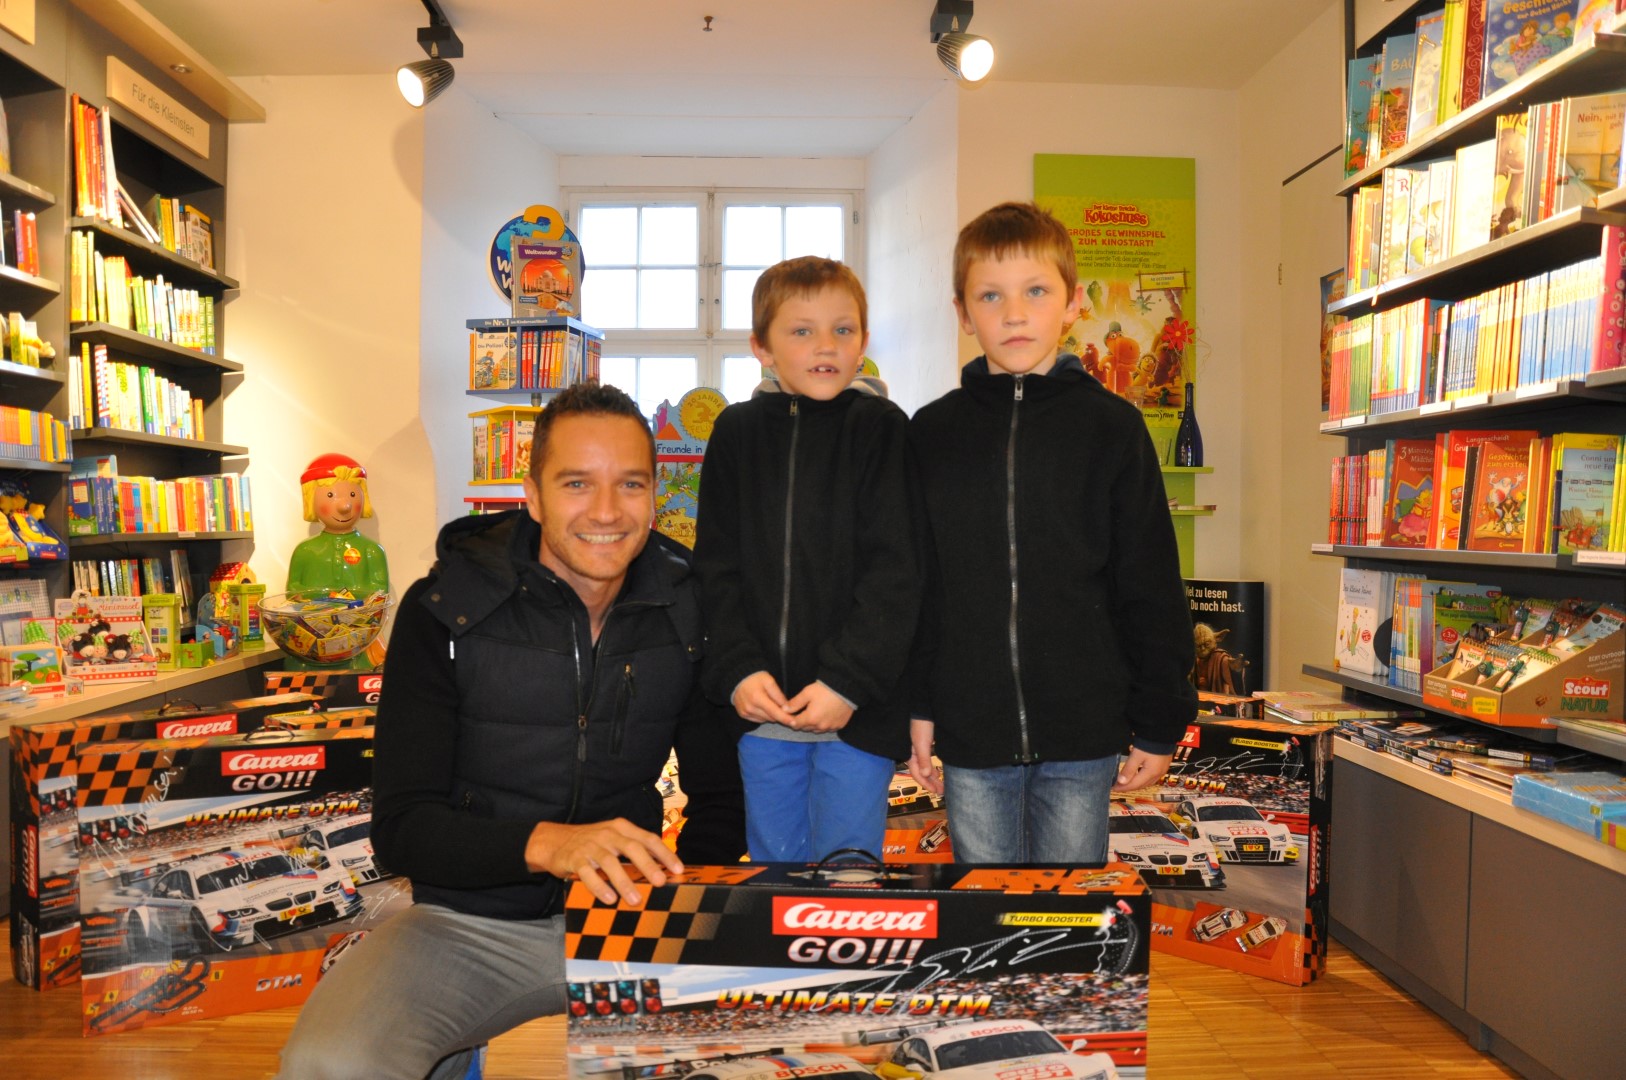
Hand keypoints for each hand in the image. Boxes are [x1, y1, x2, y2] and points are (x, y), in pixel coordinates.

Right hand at [524, 818, 682, 904]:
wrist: (553, 841)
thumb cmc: (591, 843)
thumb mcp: (612, 839)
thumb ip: (632, 850)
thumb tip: (660, 872)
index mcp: (621, 828)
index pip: (647, 838)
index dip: (664, 853)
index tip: (678, 869)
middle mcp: (607, 834)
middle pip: (632, 848)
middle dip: (648, 865)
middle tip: (660, 882)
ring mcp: (590, 846)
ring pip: (610, 862)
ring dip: (624, 881)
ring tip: (636, 899)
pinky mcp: (574, 859)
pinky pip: (588, 873)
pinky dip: (599, 886)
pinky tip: (609, 899)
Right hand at [731, 671, 797, 725]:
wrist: (738, 679)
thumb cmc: (755, 678)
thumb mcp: (769, 681)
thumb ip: (778, 695)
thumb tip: (787, 708)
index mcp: (757, 698)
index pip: (775, 712)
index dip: (786, 718)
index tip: (794, 723)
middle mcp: (750, 708)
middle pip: (771, 717)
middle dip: (779, 714)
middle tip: (782, 706)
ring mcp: (745, 713)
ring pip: (766, 719)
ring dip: (771, 714)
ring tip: (769, 703)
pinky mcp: (743, 715)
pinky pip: (759, 720)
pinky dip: (763, 715)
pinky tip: (762, 706)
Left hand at [784, 682, 853, 732]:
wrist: (846, 689)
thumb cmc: (825, 689)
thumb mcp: (807, 693)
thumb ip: (795, 703)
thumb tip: (784, 710)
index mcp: (810, 718)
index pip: (796, 725)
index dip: (791, 720)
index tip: (791, 715)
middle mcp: (820, 726)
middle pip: (806, 728)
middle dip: (802, 722)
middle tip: (802, 713)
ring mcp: (831, 727)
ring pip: (817, 730)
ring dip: (813, 725)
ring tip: (813, 715)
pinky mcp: (839, 725)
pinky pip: (828, 729)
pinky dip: (824, 725)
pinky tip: (825, 716)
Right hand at [907, 718, 941, 794]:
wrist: (924, 708)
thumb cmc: (921, 724)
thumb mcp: (922, 743)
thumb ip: (923, 759)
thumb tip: (925, 775)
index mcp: (911, 755)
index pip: (918, 774)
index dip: (927, 784)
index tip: (937, 792)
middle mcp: (913, 754)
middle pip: (921, 772)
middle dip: (931, 783)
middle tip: (942, 792)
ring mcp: (919, 749)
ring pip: (925, 767)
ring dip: (932, 777)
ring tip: (941, 784)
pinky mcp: (924, 744)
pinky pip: (927, 760)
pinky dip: (932, 768)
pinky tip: (937, 771)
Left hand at [1112, 748, 1172, 792]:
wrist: (1162, 732)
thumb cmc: (1149, 744)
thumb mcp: (1136, 755)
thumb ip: (1129, 769)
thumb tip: (1121, 782)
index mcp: (1151, 773)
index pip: (1134, 785)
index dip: (1123, 788)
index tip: (1113, 788)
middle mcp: (1158, 774)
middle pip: (1141, 785)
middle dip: (1129, 787)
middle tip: (1118, 787)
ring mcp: (1162, 770)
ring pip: (1147, 782)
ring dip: (1136, 784)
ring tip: (1126, 783)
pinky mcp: (1163, 765)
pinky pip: (1152, 777)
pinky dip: (1143, 779)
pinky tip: (1138, 776)